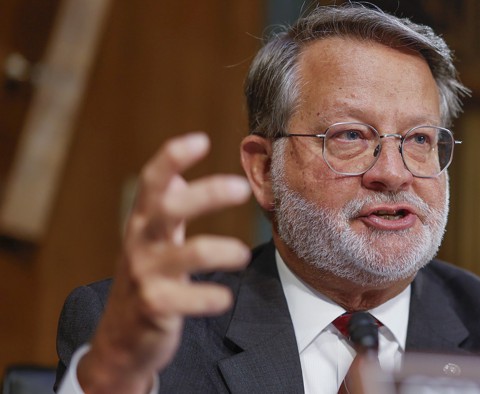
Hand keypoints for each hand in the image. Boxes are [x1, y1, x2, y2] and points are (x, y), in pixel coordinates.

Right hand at [78, 133, 250, 392]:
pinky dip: (209, 297)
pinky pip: (187, 298)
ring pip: (187, 254)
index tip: (201, 140)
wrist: (120, 342)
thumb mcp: (151, 241)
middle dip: (206, 194)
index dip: (173, 159)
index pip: (153, 182)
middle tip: (241, 187)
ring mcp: (145, 275)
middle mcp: (141, 244)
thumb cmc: (146, 281)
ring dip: (220, 250)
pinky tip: (223, 298)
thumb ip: (164, 207)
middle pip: (170, 209)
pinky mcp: (154, 307)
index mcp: (143, 223)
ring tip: (242, 255)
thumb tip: (178, 169)